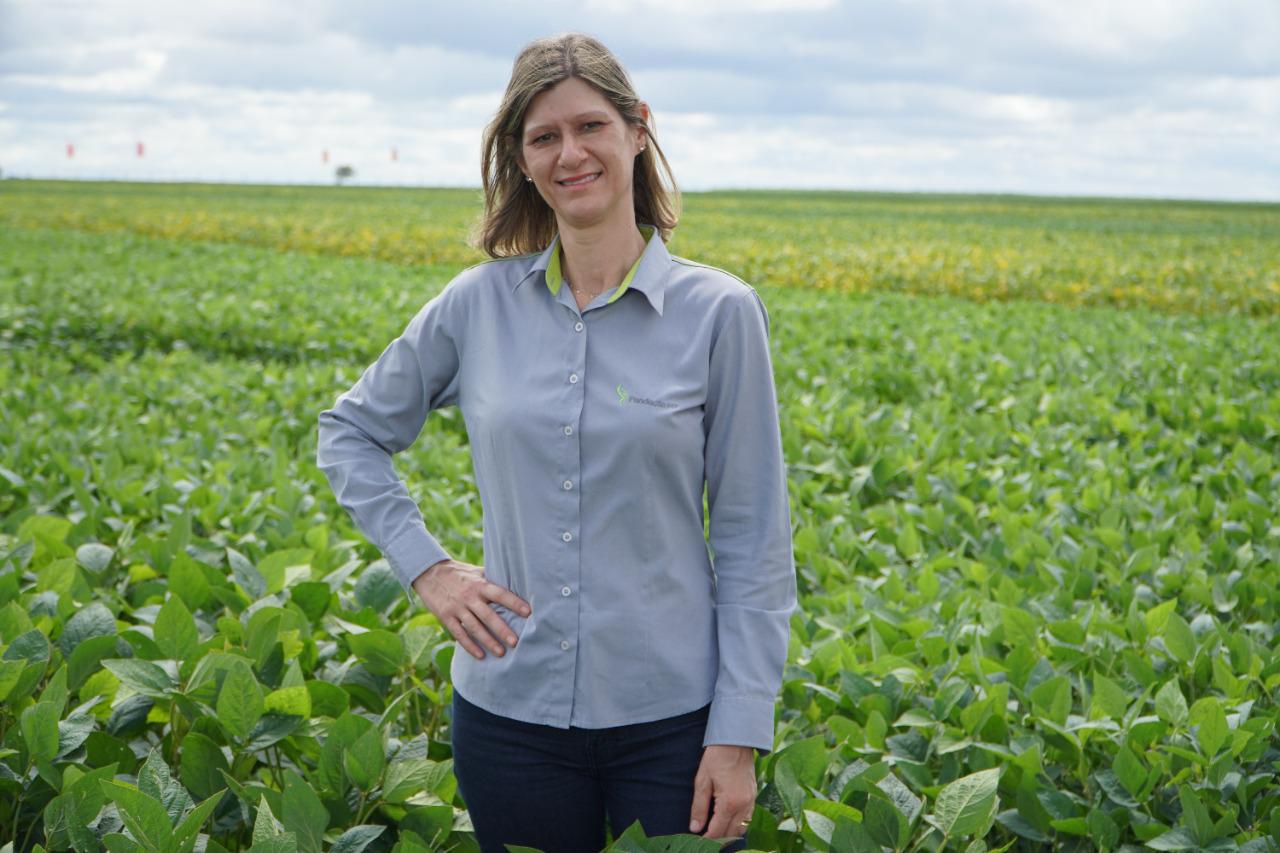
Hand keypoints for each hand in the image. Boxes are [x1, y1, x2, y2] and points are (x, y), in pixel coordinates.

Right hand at [411, 559, 530, 659]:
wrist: (429, 573)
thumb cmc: (459, 573)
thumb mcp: (476, 572)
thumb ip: (492, 579)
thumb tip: (516, 582)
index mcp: (480, 584)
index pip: (500, 594)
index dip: (514, 602)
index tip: (528, 612)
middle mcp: (469, 597)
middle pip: (488, 615)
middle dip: (502, 629)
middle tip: (516, 642)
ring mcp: (457, 608)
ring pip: (474, 627)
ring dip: (488, 641)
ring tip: (501, 653)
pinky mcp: (445, 617)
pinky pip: (459, 634)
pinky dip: (470, 646)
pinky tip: (480, 655)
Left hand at [688, 744, 756, 841]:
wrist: (736, 741)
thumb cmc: (716, 758)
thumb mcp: (702, 781)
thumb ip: (698, 807)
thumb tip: (695, 828)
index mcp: (730, 802)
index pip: (718, 831)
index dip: (707, 839)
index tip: (698, 840)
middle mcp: (744, 805)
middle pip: (731, 833)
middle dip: (718, 838)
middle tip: (705, 837)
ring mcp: (751, 801)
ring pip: (742, 828)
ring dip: (729, 833)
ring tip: (715, 830)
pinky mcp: (754, 795)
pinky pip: (748, 818)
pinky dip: (738, 824)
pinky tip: (728, 820)